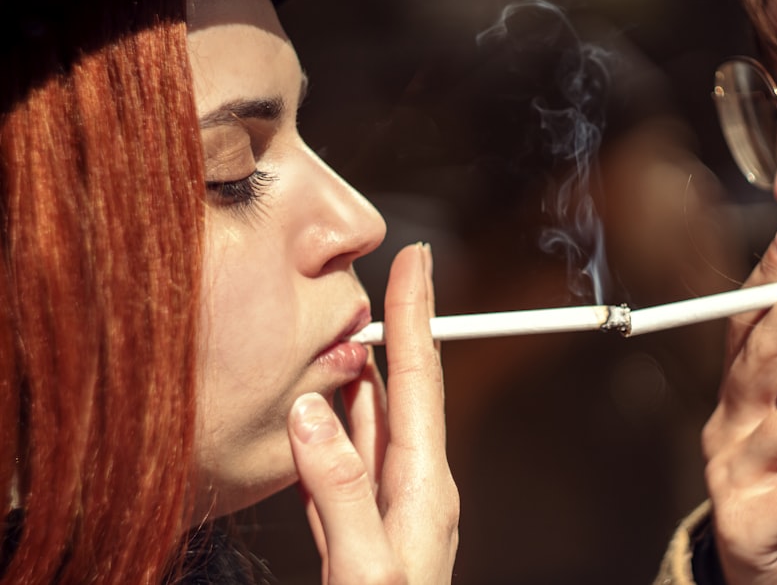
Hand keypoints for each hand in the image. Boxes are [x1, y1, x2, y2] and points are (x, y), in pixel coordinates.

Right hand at [287, 243, 458, 583]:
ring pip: (372, 422)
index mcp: (426, 486)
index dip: (418, 314)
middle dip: (391, 332)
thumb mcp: (364, 565)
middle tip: (380, 280)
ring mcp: (389, 506)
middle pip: (402, 391)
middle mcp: (415, 486)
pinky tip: (325, 411)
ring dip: (361, 376)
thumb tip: (313, 410)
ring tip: (346, 332)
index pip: (423, 379)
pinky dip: (336, 426)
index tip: (417, 259)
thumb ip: (336, 488)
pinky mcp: (362, 526)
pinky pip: (348, 461)